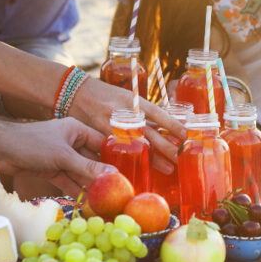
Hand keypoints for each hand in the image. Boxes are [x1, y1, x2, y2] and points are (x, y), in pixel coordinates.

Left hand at [0, 118, 116, 197]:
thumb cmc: (32, 144)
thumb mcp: (64, 157)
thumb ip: (88, 168)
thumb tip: (113, 175)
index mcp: (77, 130)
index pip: (102, 143)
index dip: (114, 156)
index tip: (129, 170)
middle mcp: (71, 142)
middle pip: (92, 160)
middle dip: (102, 175)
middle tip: (118, 189)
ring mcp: (61, 156)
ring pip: (80, 172)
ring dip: (89, 185)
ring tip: (104, 199)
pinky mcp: (51, 168)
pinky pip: (68, 180)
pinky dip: (75, 189)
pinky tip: (86, 201)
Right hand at [69, 78, 185, 173]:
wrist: (74, 92)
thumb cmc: (105, 96)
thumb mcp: (126, 98)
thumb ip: (143, 112)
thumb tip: (166, 127)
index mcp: (133, 101)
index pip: (157, 113)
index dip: (172, 124)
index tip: (186, 134)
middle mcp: (124, 113)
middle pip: (150, 133)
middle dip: (168, 147)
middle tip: (183, 158)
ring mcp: (111, 126)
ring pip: (137, 145)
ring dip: (155, 158)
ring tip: (170, 168)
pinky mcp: (100, 136)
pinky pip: (119, 151)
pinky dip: (132, 161)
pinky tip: (142, 170)